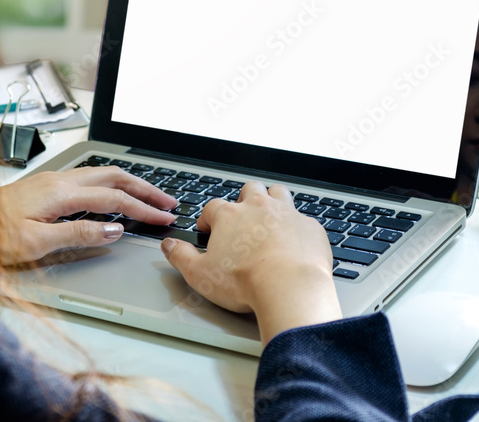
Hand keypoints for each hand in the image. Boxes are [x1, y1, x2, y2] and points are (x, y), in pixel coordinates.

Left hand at [0, 166, 176, 263]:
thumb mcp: (37, 243)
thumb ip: (78, 234)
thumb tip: (115, 230)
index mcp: (61, 192)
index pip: (115, 198)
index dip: (143, 209)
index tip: (164, 219)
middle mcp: (59, 180)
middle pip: (114, 177)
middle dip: (145, 188)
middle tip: (169, 203)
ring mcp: (52, 180)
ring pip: (102, 174)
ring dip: (129, 184)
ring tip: (150, 196)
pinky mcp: (45, 186)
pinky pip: (89, 178)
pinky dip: (111, 184)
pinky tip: (114, 195)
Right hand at [160, 181, 341, 344]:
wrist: (290, 287)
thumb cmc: (245, 281)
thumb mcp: (199, 274)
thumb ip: (181, 257)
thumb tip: (169, 246)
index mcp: (230, 216)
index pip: (213, 207)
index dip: (209, 218)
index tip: (209, 229)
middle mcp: (258, 207)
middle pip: (249, 190)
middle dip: (244, 200)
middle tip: (242, 218)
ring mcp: (287, 213)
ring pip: (278, 193)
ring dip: (273, 201)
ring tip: (269, 218)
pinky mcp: (310, 227)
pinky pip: (304, 218)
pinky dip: (298, 226)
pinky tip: (295, 240)